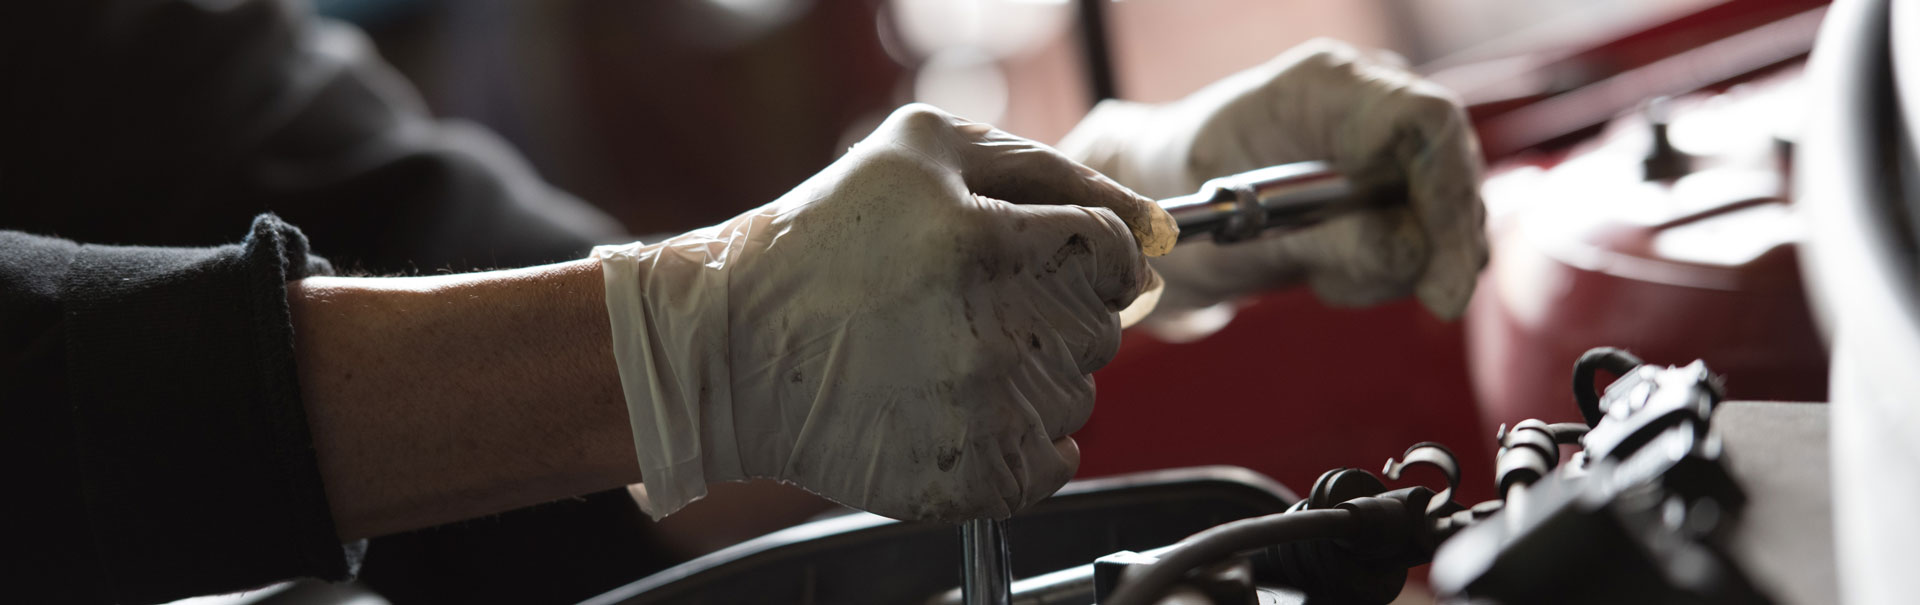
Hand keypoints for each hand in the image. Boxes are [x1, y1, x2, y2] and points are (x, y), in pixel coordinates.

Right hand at [595, 104, 1175, 520]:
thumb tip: (1146, 222)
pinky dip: (1025, 443)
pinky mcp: (966, 475)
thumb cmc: (818, 241)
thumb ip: (1043, 165)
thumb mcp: (919, 150)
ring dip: (1035, 376)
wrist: (728, 350)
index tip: (1072, 265)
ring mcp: (979, 410)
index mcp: (984, 240)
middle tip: (980, 307)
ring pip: (1077, 397)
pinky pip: (1051, 464)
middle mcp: (990, 330)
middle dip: (1056, 313)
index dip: (1101, 257)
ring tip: (955, 357)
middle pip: (1099, 330)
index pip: (1110, 253)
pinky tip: (966, 410)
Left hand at [1058, 39, 1486, 328]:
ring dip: (1394, 266)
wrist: (1165, 193)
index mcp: (1327, 85)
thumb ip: (1325, 241)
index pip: (1427, 124)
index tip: (1444, 284)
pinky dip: (1388, 268)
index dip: (1449, 200)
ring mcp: (1391, 139)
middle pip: (1453, 173)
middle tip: (1342, 286)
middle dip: (1424, 251)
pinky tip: (1329, 267)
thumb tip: (1411, 254)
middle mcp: (1374, 99)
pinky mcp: (1398, 181)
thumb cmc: (1182, 196)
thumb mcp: (1235, 230)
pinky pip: (1429, 238)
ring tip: (1314, 269)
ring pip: (1449, 216)